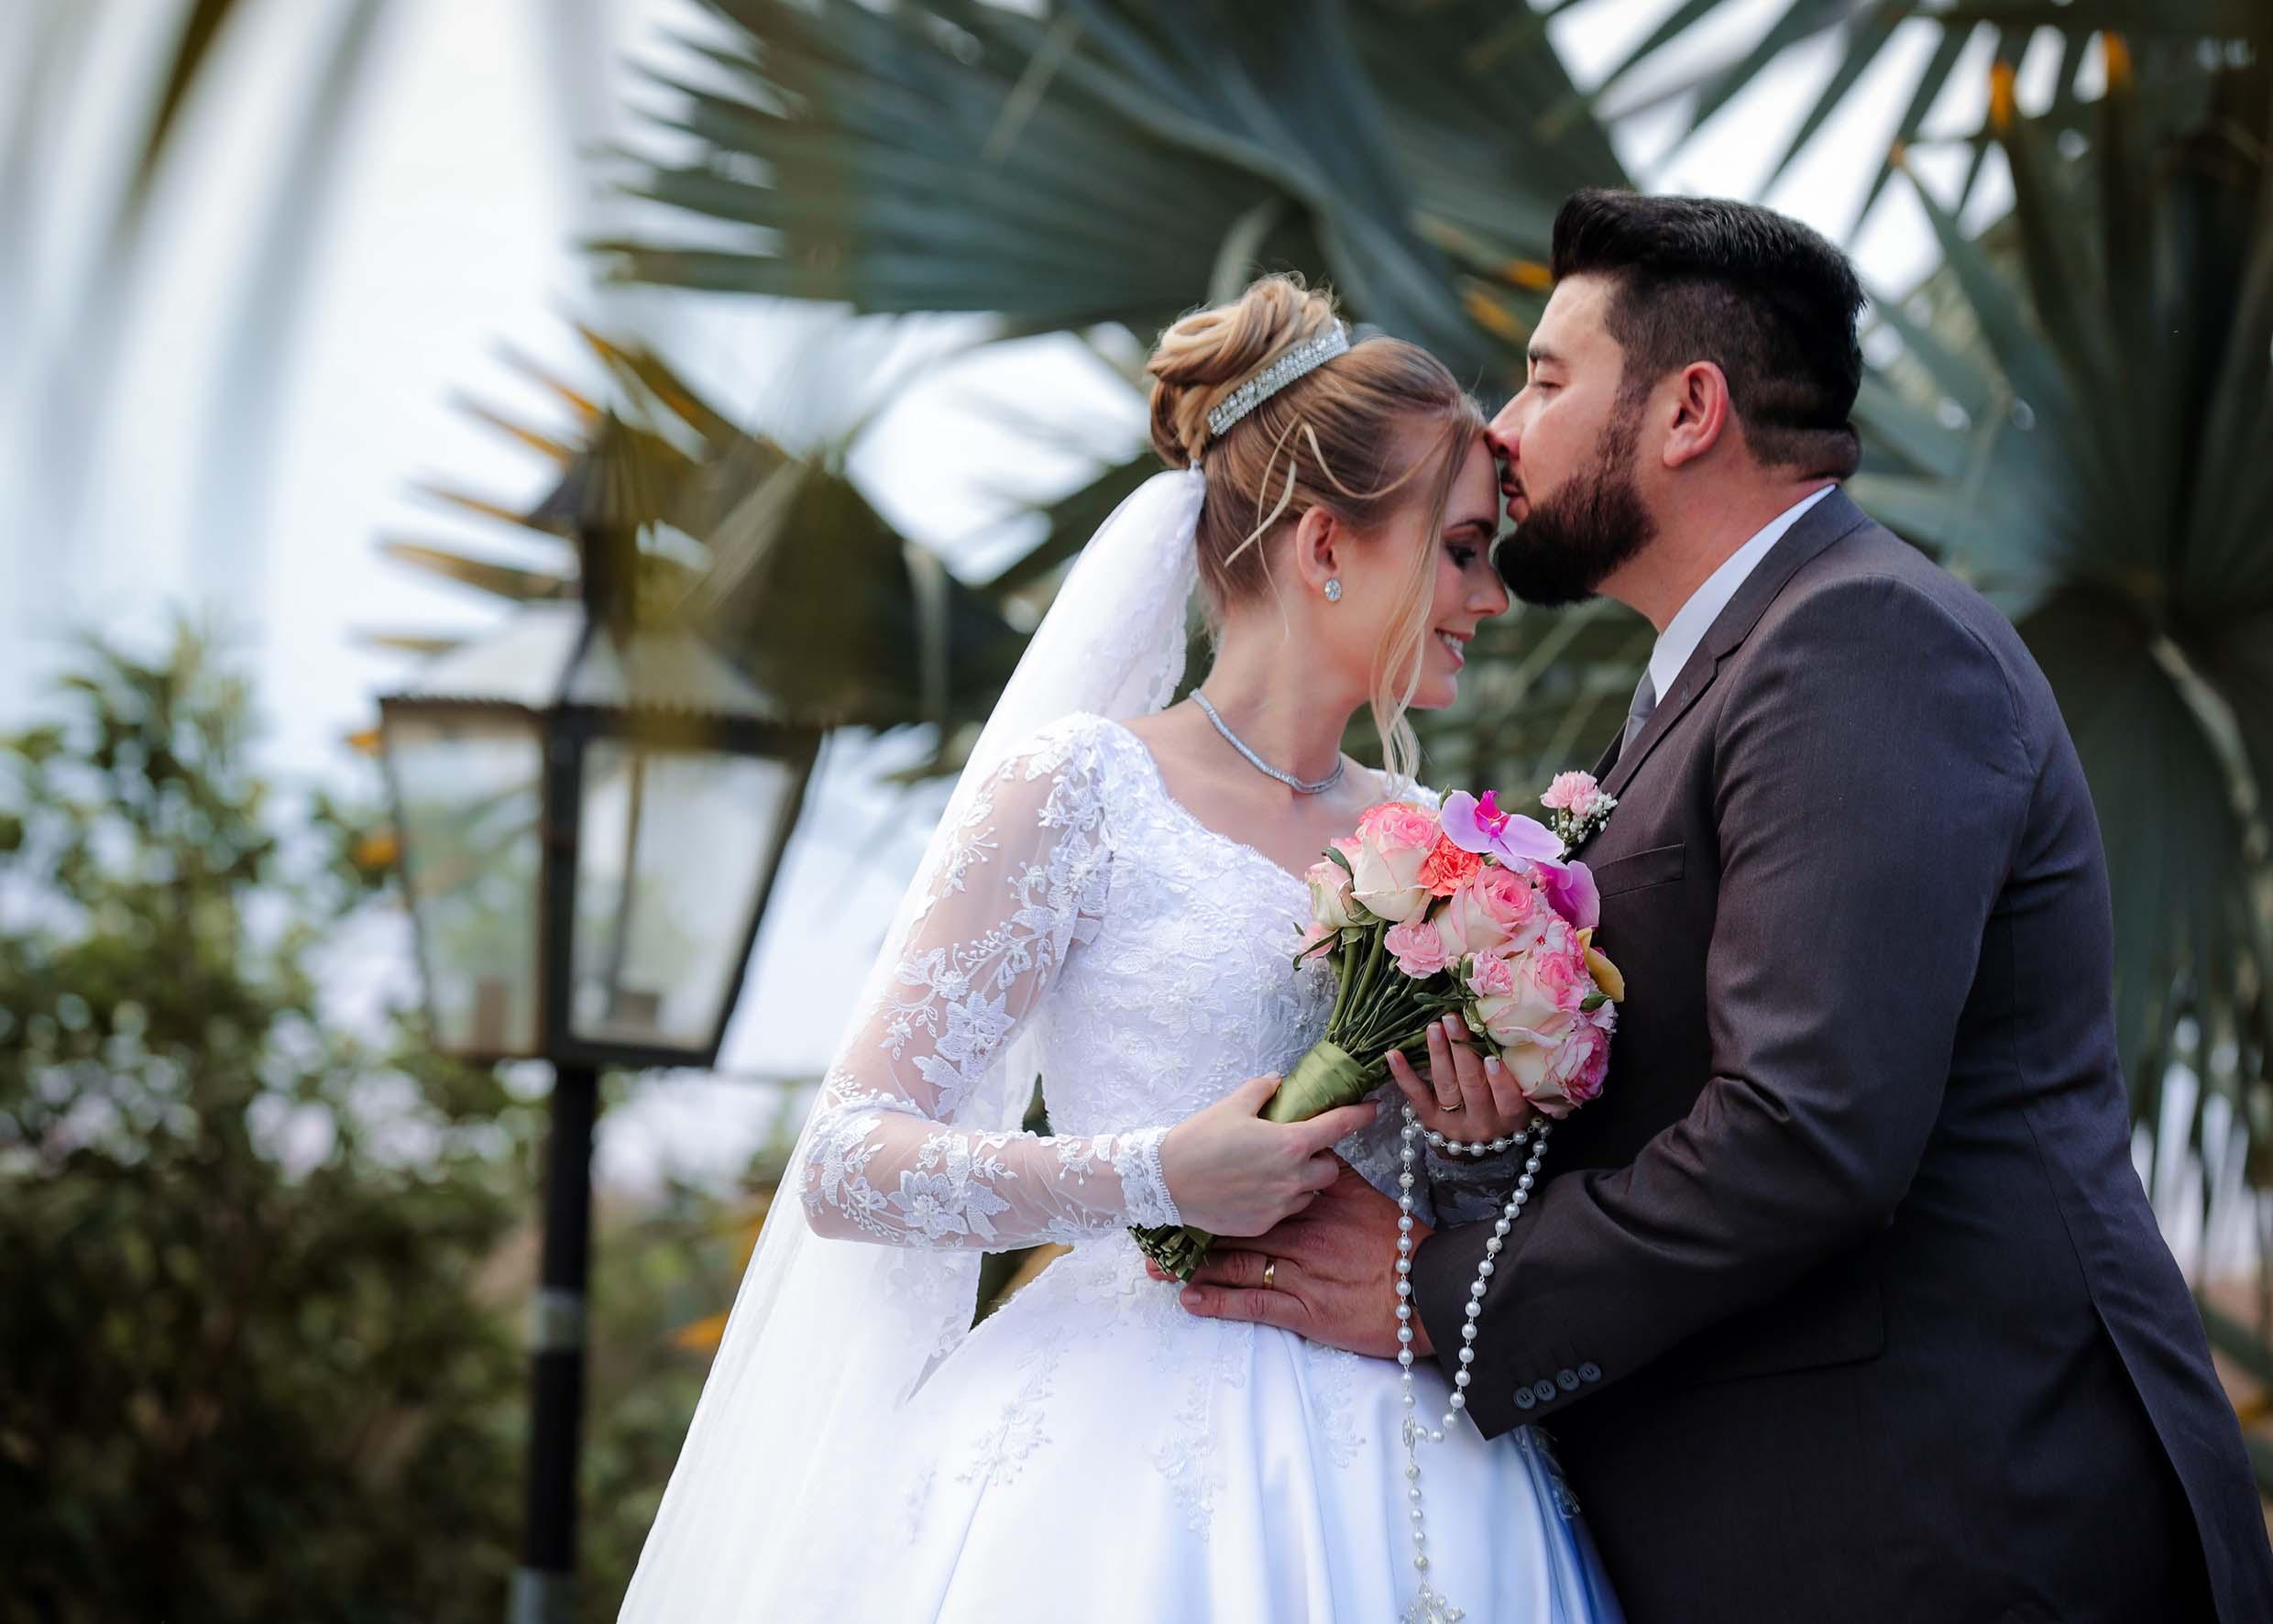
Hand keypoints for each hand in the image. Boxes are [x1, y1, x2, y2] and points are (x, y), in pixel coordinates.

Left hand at [1155, 1160, 1428, 1358]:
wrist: (1429, 1290)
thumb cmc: (1401, 1244)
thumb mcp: (1369, 1197)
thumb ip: (1338, 1173)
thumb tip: (1316, 1146)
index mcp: (1314, 1201)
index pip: (1257, 1187)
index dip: (1219, 1187)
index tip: (1186, 1182)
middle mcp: (1302, 1231)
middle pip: (1236, 1224)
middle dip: (1192, 1225)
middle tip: (1153, 1224)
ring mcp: (1301, 1271)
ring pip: (1235, 1262)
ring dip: (1192, 1264)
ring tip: (1155, 1266)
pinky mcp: (1304, 1309)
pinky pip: (1252, 1303)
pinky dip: (1218, 1301)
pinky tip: (1189, 1299)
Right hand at [1158, 1073, 1378, 1238]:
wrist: (1167, 1182)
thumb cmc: (1199, 1139)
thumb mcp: (1232, 1104)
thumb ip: (1262, 1090)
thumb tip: (1278, 1083)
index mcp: (1291, 1142)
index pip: (1339, 1125)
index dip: (1360, 1114)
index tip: (1373, 1108)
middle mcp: (1293, 1177)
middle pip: (1330, 1168)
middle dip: (1320, 1158)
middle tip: (1297, 1148)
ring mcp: (1280, 1205)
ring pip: (1310, 1192)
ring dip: (1302, 1181)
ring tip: (1273, 1170)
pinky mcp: (1264, 1224)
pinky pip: (1286, 1209)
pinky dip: (1280, 1198)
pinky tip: (1255, 1189)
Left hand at [1387, 1013, 1534, 1144]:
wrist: (1481, 1144)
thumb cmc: (1506, 1106)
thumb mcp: (1522, 1096)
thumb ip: (1517, 1071)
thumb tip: (1502, 1025)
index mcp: (1509, 1116)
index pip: (1507, 1099)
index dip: (1499, 1079)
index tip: (1491, 1056)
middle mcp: (1482, 1122)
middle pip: (1471, 1085)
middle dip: (1462, 1051)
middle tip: (1453, 1019)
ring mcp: (1453, 1122)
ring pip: (1445, 1086)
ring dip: (1438, 1054)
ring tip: (1434, 1027)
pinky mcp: (1430, 1119)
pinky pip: (1416, 1096)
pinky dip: (1403, 1074)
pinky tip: (1393, 1054)